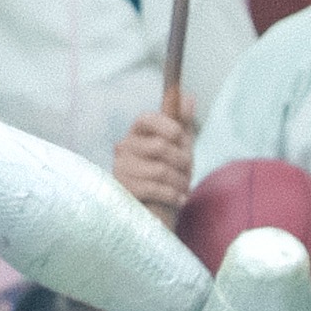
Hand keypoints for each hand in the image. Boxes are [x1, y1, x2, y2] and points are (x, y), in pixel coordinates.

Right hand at [113, 99, 198, 223]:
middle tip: (187, 173)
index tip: (180, 137)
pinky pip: (154, 188)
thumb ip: (182, 123)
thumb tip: (188, 96)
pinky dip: (173, 196)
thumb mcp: (179, 149)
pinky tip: (178, 200)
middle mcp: (124, 148)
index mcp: (137, 134)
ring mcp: (121, 169)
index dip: (167, 126)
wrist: (157, 214)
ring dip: (180, 182)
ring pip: (160, 170)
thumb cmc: (168, 178)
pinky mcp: (124, 191)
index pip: (146, 119)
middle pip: (160, 146)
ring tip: (183, 189)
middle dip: (182, 162)